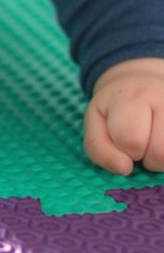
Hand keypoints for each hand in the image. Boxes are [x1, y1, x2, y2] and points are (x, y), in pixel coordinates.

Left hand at [85, 57, 163, 174]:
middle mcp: (162, 99)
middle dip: (145, 157)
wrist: (139, 83)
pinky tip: (161, 143)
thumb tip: (124, 169)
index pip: (129, 137)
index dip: (123, 148)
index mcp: (130, 97)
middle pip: (159, 153)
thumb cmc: (115, 109)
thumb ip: (99, 148)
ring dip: (160, 160)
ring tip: (153, 144)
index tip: (121, 139)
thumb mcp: (96, 123)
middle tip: (140, 144)